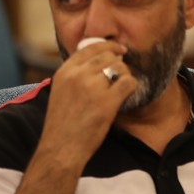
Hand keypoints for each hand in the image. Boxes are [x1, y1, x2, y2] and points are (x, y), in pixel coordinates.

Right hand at [40, 41, 135, 165]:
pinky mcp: (107, 101)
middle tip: (120, 76)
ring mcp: (92, 87)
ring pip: (120, 68)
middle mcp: (77, 75)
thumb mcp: (61, 91)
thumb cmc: (63, 123)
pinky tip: (126, 95)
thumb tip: (98, 63)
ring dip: (125, 76)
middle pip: (108, 56)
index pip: (90, 47)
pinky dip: (132, 86)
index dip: (108, 46)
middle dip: (118, 64)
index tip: (119, 50)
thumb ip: (75, 76)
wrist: (61, 147)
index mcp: (64, 71)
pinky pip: (129, 82)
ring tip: (121, 89)